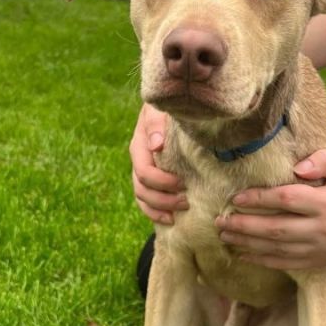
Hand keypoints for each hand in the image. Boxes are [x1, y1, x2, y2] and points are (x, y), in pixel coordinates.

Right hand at [130, 103, 188, 224]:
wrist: (174, 106)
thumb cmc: (169, 108)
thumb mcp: (160, 110)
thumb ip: (156, 123)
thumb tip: (156, 145)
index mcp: (140, 145)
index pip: (144, 170)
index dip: (161, 181)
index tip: (182, 183)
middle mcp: (139, 160)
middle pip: (142, 188)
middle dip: (163, 198)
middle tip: (186, 202)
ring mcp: (143, 172)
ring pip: (142, 197)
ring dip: (159, 208)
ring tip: (177, 214)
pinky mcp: (151, 180)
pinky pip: (146, 202)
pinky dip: (155, 213)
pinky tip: (170, 220)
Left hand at [216, 150, 325, 269]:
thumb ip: (323, 161)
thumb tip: (298, 167)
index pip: (287, 200)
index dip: (260, 198)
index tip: (237, 198)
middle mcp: (323, 229)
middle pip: (276, 228)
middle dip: (245, 225)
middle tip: (220, 220)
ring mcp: (320, 249)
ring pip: (277, 248)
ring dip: (247, 243)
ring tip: (225, 235)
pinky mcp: (319, 261)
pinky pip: (286, 264)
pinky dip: (262, 260)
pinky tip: (243, 254)